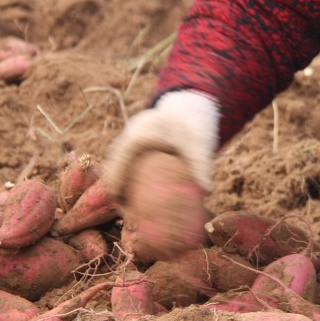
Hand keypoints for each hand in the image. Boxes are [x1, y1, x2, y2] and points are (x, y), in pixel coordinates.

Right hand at [105, 91, 218, 261]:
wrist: (191, 105)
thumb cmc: (194, 123)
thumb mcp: (199, 142)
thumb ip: (202, 164)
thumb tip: (208, 191)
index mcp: (138, 137)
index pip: (118, 167)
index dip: (117, 190)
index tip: (124, 209)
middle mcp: (128, 138)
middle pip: (112, 170)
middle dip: (116, 193)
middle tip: (128, 215)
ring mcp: (129, 140)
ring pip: (115, 167)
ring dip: (119, 188)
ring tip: (130, 211)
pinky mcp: (134, 144)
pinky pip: (123, 164)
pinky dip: (125, 180)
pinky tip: (136, 198)